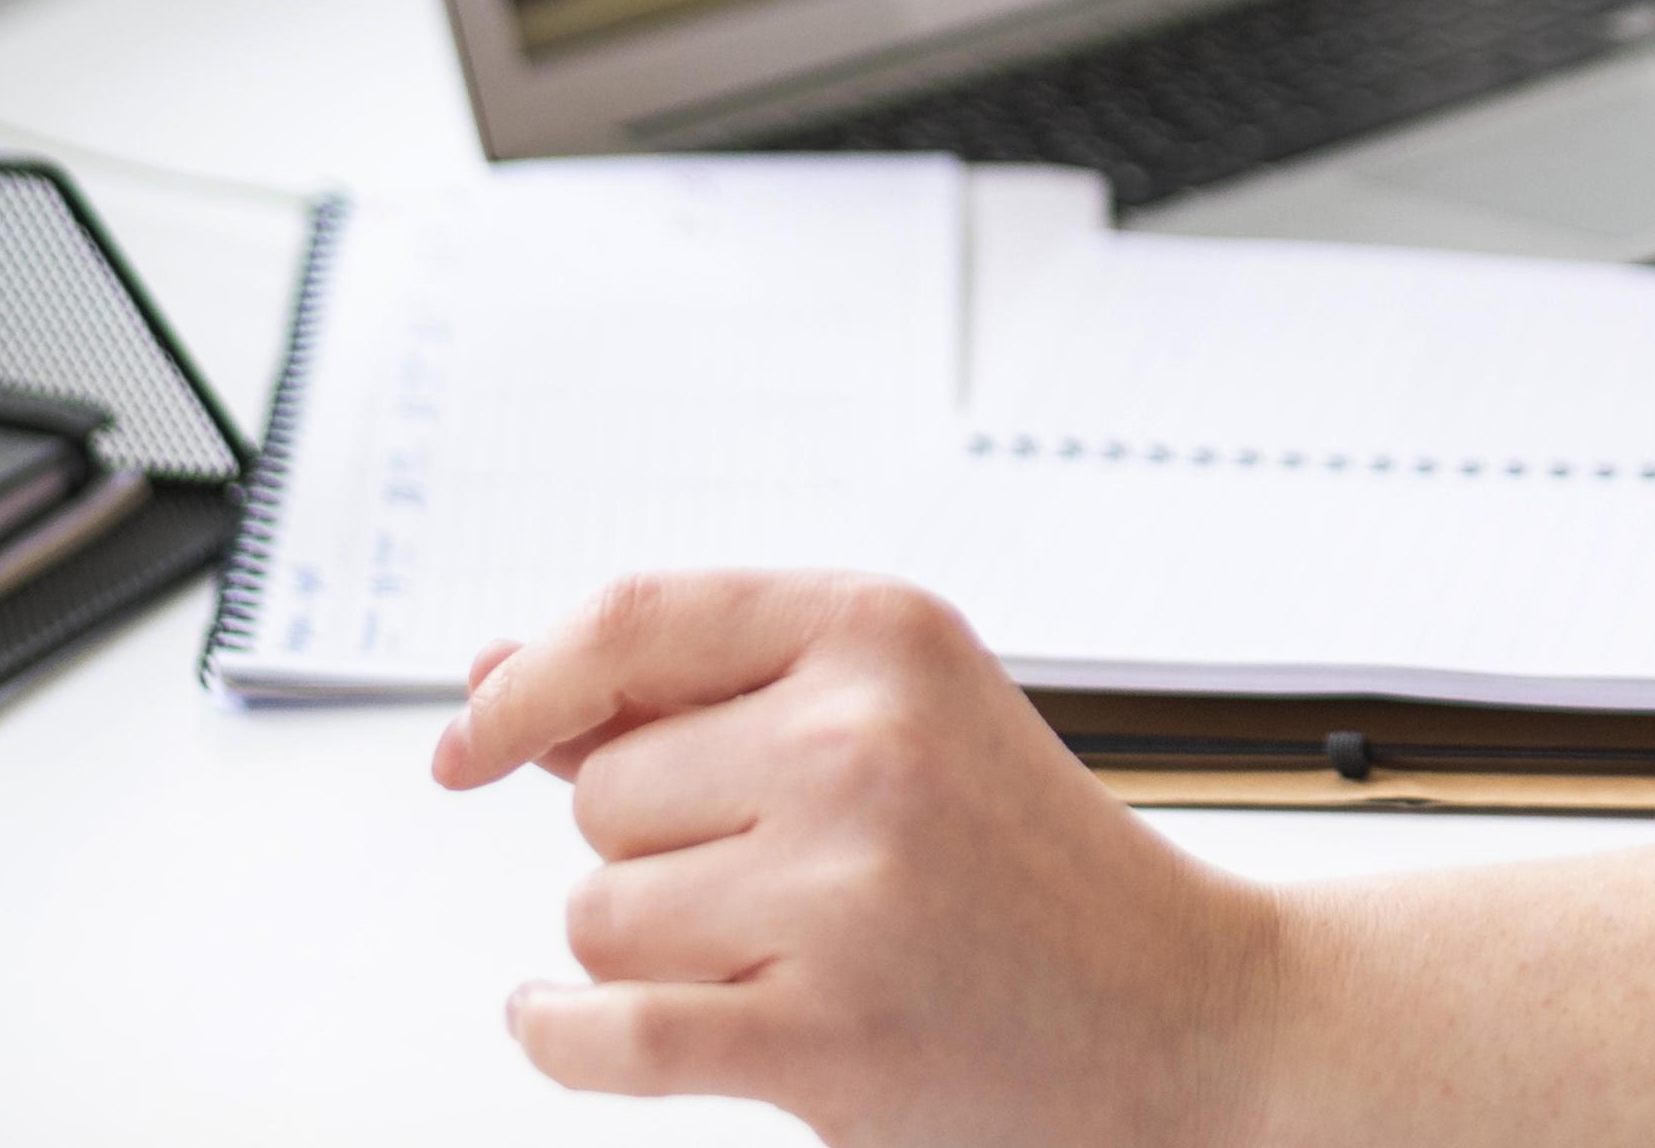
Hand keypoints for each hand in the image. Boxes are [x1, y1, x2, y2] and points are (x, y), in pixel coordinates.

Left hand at [434, 568, 1281, 1138]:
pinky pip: (609, 1032)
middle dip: (654, 848)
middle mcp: (863, 742)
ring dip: (654, 949)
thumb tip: (501, 680)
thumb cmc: (1029, 864)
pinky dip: (556, 1035)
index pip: (634, 619)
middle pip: (605, 794)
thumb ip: (704, 693)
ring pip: (600, 915)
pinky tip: (553, 1021)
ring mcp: (846, 892)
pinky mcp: (828, 1036)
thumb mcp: (899, 715)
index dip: (525, 684)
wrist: (1187, 1011)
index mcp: (883, 632)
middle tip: (784, 878)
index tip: (467, 740)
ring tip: (781, 951)